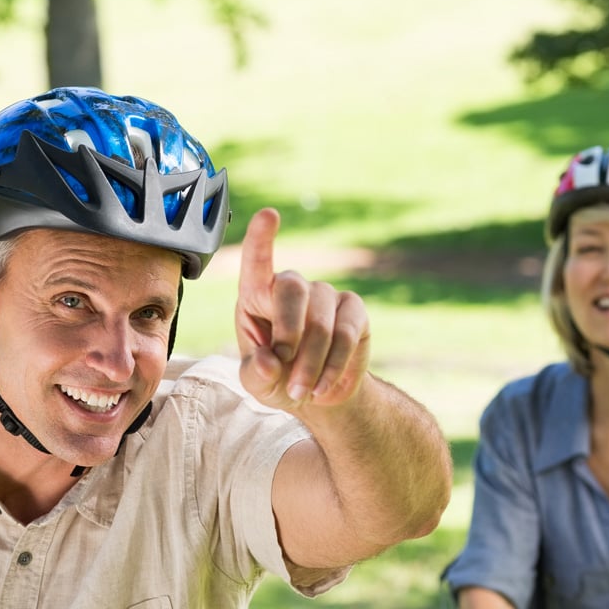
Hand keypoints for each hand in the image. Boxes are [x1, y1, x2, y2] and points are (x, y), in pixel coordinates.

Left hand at [235, 207, 370, 411]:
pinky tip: (323, 388)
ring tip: (301, 391)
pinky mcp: (354, 311)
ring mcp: (326, 295)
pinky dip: (332, 366)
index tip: (269, 214)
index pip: (258, 262)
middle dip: (288, 334)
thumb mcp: (257, 383)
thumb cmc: (278, 379)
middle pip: (292, 289)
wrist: (318, 394)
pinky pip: (346, 335)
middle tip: (284, 374)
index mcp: (257, 295)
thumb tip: (268, 362)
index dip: (261, 239)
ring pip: (320, 323)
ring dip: (310, 364)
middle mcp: (292, 286)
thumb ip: (254, 373)